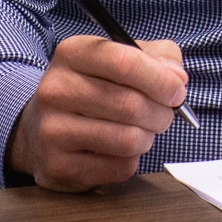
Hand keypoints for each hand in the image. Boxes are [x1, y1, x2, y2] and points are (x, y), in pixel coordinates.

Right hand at [7, 35, 187, 191]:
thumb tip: (177, 79)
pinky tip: (118, 150)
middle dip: (161, 114)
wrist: (44, 125)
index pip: (125, 62)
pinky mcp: (57, 166)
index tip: (177, 91)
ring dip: (147, 138)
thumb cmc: (96, 87)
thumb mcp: (126, 57)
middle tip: (164, 115)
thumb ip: (160, 58)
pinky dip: (131, 161)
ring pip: (128, 139)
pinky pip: (119, 168)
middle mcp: (55, 90)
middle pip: (131, 105)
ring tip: (142, 131)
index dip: (161, 80)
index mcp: (72, 53)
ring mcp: (51, 130)